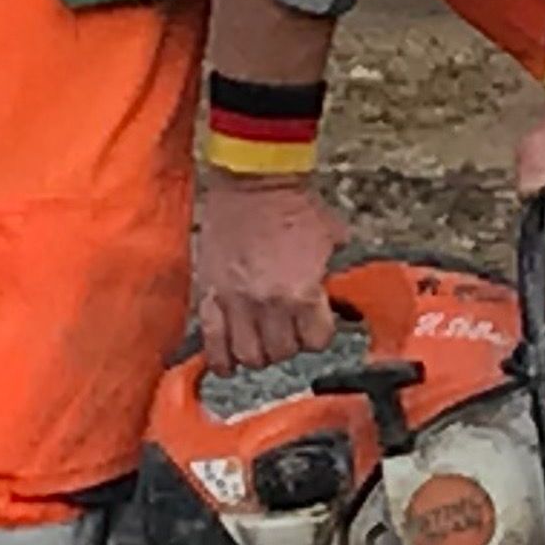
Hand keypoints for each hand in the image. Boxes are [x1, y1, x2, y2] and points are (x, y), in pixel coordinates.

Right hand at [193, 175, 346, 372]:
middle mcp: (267, 304)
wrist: (255, 182)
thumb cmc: (294, 205)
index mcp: (302, 293)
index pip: (317, 342)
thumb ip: (331, 273)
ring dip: (258, 353)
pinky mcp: (209, 294)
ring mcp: (235, 302)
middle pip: (281, 353)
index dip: (320, 334)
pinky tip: (228, 363)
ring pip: (247, 356)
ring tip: (262, 340)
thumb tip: (335, 292)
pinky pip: (210, 343)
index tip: (317, 325)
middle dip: (290, 345)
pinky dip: (220, 360)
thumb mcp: (331, 241)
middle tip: (290, 330)